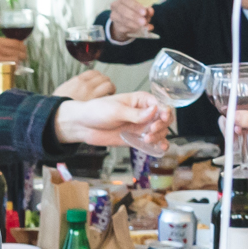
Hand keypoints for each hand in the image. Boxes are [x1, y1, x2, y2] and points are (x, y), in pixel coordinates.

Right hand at [0, 36, 30, 88]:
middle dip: (23, 55)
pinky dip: (15, 68)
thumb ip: (0, 45)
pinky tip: (12, 69)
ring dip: (19, 62)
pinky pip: (12, 67)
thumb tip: (16, 46)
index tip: (23, 50)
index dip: (22, 47)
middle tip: (23, 58)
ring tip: (17, 64)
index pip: (16, 42)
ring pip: (17, 58)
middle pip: (18, 50)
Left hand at [53, 91, 172, 151]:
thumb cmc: (96, 111)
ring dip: (159, 136)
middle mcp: (143, 113)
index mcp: (140, 100)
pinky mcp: (137, 139)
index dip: (164, 112)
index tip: (161, 119)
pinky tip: (159, 148)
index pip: (160, 104)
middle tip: (151, 130)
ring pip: (160, 132)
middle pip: (164, 119)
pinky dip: (158, 145)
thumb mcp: (116, 110)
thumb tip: (154, 110)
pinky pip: (153, 142)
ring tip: (146, 139)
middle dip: (161, 125)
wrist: (83, 126)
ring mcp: (141, 126)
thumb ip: (135, 113)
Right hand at [54, 69, 117, 102]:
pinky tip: (107, 103)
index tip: (99, 82)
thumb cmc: (58, 107)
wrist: (57, 116)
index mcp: (77, 81)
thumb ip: (73, 85)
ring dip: (111, 89)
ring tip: (109, 95)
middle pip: (103, 77)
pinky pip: (108, 95)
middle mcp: (85, 84)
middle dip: (106, 83)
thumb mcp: (62, 90)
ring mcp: (91, 93)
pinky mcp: (96, 103)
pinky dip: (110, 97)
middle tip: (106, 89)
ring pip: (108, 84)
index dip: (99, 77)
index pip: (93, 73)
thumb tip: (79, 84)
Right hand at [108, 0, 155, 39]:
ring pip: (124, 21)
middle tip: (144, 21)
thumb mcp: (143, 6)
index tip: (144, 12)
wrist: (128, 19)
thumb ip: (147, 8)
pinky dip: (133, 29)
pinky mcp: (116, 25)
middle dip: (135, 17)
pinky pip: (124, 28)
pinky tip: (139, 29)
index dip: (135, 6)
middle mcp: (116, 5)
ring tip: (144, 26)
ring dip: (135, 24)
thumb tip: (150, 11)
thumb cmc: (137, 9)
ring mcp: (114, 15)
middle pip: (123, 11)